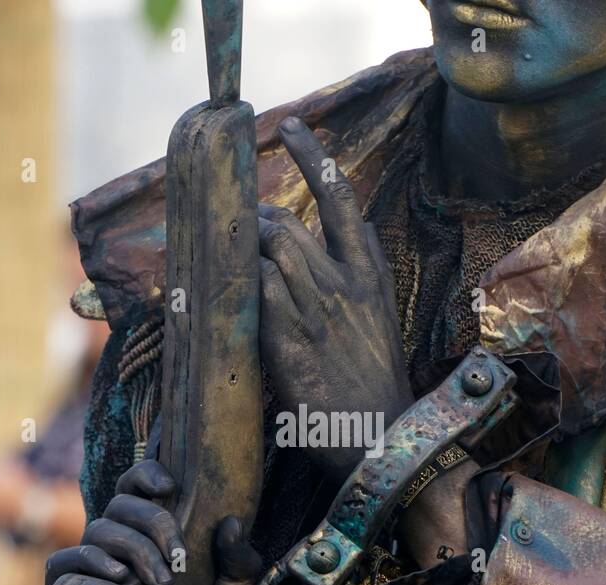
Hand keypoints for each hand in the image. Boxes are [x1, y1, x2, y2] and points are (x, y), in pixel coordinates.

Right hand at [44, 459, 261, 584]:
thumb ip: (236, 563)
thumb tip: (233, 524)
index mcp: (144, 527)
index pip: (135, 482)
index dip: (146, 473)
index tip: (170, 488)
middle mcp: (113, 534)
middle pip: (122, 502)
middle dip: (155, 523)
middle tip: (179, 559)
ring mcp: (86, 556)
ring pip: (100, 528)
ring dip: (134, 550)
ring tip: (161, 584)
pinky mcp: (63, 582)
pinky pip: (69, 558)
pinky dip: (94, 561)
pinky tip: (120, 578)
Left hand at [259, 116, 412, 482]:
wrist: (383, 438)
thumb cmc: (375, 384)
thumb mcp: (378, 319)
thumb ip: (359, 278)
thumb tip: (344, 239)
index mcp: (370, 275)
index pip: (340, 200)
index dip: (315, 157)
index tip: (293, 126)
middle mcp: (343, 285)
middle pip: (285, 225)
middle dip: (252, 223)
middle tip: (240, 235)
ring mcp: (314, 311)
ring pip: (264, 253)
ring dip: (240, 254)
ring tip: (231, 269)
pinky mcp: (287, 341)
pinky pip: (252, 293)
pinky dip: (235, 285)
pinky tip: (222, 290)